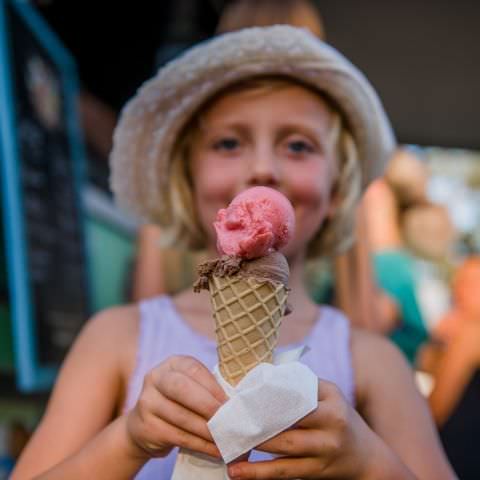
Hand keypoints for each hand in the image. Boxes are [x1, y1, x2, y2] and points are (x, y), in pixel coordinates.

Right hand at [126, 355, 226, 459]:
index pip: (193, 370)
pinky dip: (201, 445)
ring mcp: (147, 402)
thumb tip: (236, 402)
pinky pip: (178, 437)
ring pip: (181, 417)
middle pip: (182, 389)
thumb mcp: (190, 386)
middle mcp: (155, 378)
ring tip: (226, 437)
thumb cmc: (179, 401)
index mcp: (172, 364)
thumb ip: (207, 388)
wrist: (144, 425)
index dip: (213, 386)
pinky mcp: (146, 427)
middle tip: (227, 419)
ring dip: (207, 430)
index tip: (229, 402)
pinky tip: (215, 450)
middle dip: (207, 405)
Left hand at [227, 380, 380, 478]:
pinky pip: (284, 472)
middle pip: (287, 421)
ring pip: (283, 449)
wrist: (367, 458)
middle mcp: (331, 424)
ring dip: (253, 449)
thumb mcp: (329, 395)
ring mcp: (325, 450)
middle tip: (228, 419)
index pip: (295, 394)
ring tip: (228, 448)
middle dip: (256, 421)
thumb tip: (263, 374)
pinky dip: (259, 473)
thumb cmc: (339, 418)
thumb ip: (302, 384)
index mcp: (330, 401)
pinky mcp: (317, 472)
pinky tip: (238, 473)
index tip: (242, 395)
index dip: (268, 395)